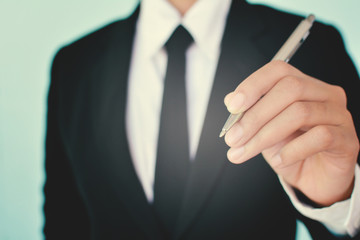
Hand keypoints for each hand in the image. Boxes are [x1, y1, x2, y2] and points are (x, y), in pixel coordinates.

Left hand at [224, 61, 358, 205]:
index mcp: (303, 85)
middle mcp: (324, 94)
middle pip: (289, 89)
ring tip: (246, 152)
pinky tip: (279, 161)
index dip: (253, 85)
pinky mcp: (348, 139)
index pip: (279, 70)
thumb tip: (230, 100)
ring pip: (300, 113)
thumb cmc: (289, 149)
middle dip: (254, 116)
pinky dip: (292, 150)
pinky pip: (320, 137)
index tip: (232, 106)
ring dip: (265, 136)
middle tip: (232, 138)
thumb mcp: (263, 129)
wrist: (314, 179)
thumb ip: (250, 113)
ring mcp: (339, 115)